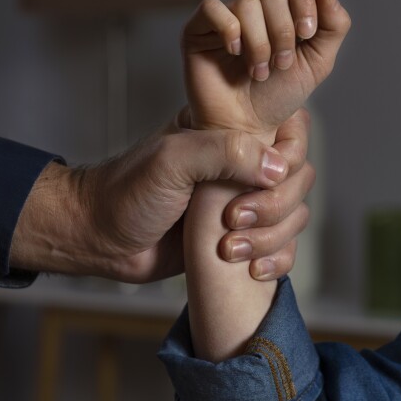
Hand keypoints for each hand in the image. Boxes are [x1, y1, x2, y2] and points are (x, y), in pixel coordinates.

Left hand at [9, 110, 311, 282]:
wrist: (100, 239)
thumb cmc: (126, 192)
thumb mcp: (172, 160)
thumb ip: (224, 152)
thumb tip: (278, 168)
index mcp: (228, 131)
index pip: (289, 130)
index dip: (287, 157)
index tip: (260, 179)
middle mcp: (241, 164)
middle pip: (299, 177)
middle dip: (275, 205)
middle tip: (233, 219)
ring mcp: (243, 202)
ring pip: (294, 215)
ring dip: (271, 237)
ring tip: (229, 249)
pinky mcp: (240, 238)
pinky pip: (282, 247)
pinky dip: (277, 260)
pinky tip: (252, 269)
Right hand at [182, 0, 350, 138]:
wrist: (246, 127)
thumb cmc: (277, 96)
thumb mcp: (317, 63)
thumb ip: (333, 26)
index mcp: (283, 9)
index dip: (304, 0)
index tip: (306, 34)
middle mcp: (254, 7)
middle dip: (283, 30)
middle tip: (280, 64)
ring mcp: (225, 16)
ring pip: (247, 2)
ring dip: (259, 43)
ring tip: (258, 72)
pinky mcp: (198, 29)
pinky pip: (212, 7)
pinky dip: (229, 30)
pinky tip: (234, 53)